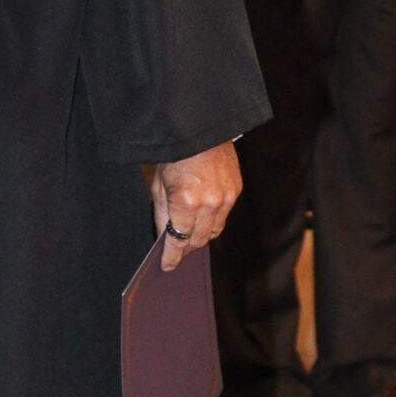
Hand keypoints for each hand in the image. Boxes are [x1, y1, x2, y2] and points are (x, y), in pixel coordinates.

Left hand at [152, 142, 240, 268]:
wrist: (201, 131)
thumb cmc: (175, 156)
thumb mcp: (159, 185)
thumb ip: (163, 215)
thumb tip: (164, 238)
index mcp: (186, 201)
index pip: (179, 240)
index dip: (172, 256)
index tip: (167, 266)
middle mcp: (209, 204)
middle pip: (199, 241)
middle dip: (186, 249)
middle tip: (177, 252)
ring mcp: (226, 199)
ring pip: (214, 232)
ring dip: (201, 236)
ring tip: (189, 236)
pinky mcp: (236, 192)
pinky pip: (224, 217)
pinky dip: (212, 220)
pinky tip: (202, 217)